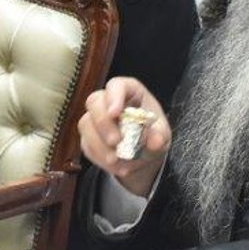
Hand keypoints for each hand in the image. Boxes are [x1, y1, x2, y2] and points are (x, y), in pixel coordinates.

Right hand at [78, 77, 170, 195]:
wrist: (143, 156)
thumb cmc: (152, 135)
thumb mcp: (162, 135)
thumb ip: (159, 136)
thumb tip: (155, 141)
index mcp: (130, 92)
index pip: (117, 85)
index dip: (114, 96)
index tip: (115, 113)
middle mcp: (108, 101)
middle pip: (94, 101)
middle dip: (103, 123)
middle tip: (115, 142)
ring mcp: (95, 118)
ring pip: (86, 124)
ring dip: (100, 145)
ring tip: (118, 160)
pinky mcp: (88, 137)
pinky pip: (86, 144)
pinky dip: (100, 157)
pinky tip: (115, 164)